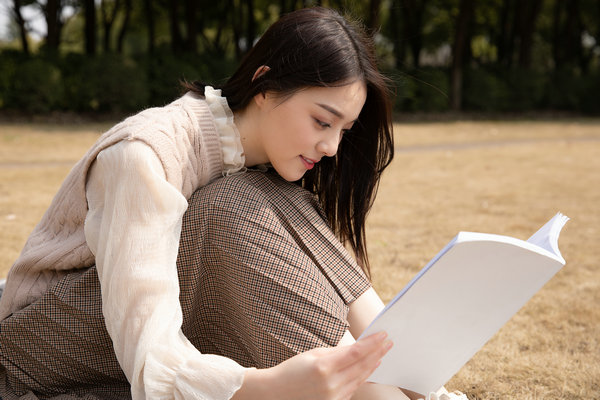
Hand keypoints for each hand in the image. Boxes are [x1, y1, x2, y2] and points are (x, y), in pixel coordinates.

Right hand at [233, 332, 391, 399]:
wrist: (276, 393)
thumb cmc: (292, 370)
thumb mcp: (313, 354)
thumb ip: (337, 352)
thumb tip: (359, 347)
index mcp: (324, 367)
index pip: (356, 352)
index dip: (372, 343)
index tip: (383, 335)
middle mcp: (330, 384)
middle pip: (362, 366)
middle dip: (377, 352)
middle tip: (388, 342)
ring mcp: (333, 397)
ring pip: (360, 378)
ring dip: (373, 365)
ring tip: (382, 353)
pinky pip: (352, 389)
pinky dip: (362, 378)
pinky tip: (368, 369)